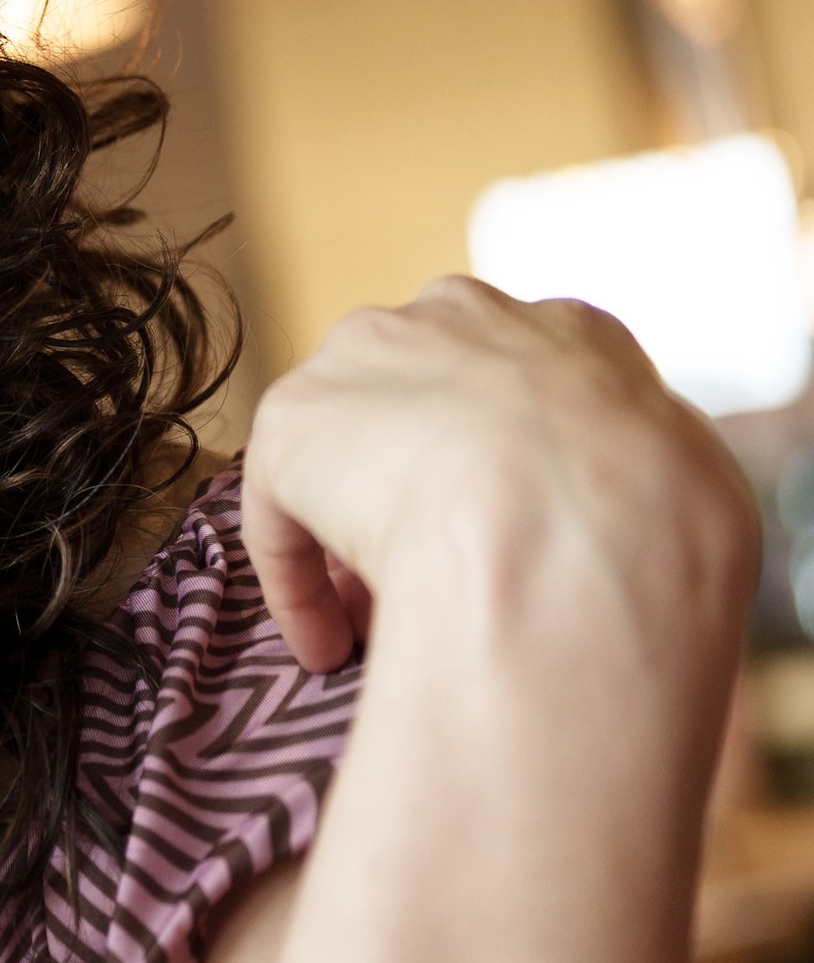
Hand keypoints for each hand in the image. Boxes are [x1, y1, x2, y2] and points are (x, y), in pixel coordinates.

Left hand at [241, 277, 752, 713]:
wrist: (574, 513)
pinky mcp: (295, 417)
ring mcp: (369, 355)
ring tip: (366, 622)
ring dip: (349, 534)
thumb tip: (601, 552)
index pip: (513, 391)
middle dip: (410, 493)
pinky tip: (325, 644)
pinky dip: (298, 580)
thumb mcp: (678, 492)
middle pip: (416, 410)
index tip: (497, 542)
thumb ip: (620, 495)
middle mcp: (459, 317)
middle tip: (422, 582)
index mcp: (569, 333)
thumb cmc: (652, 520)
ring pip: (345, 453)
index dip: (496, 476)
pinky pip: (285, 506)